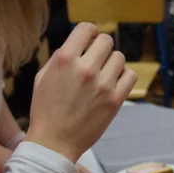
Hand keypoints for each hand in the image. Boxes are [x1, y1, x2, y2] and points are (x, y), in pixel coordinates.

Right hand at [26, 23, 136, 162]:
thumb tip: (78, 44)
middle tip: (96, 59)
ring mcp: (102, 85)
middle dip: (101, 48)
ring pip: (119, 57)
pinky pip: (130, 75)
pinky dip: (124, 76)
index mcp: (64, 60)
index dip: (89, 32)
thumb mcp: (43, 77)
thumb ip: (60, 56)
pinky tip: (113, 83)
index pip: (86, 29)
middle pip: (106, 41)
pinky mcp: (115, 100)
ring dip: (112, 63)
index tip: (90, 40)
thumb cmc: (45, 110)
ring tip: (103, 75)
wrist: (54, 143)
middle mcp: (85, 69)